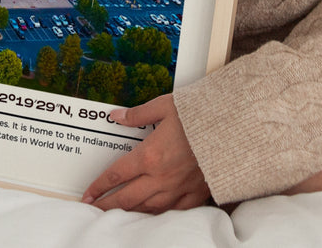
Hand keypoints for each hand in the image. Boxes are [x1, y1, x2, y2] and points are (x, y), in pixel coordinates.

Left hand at [81, 95, 209, 212]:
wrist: (232, 128)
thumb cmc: (201, 116)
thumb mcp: (165, 107)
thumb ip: (138, 114)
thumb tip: (117, 116)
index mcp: (150, 155)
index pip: (116, 175)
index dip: (99, 186)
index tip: (88, 194)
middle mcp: (161, 177)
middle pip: (127, 198)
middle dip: (107, 205)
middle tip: (94, 209)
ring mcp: (178, 188)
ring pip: (147, 208)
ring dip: (129, 212)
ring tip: (118, 213)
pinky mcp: (195, 194)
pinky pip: (173, 211)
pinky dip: (159, 214)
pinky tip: (152, 213)